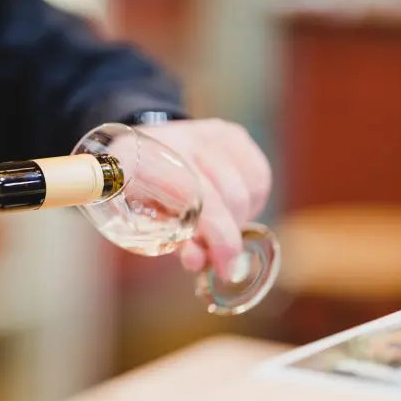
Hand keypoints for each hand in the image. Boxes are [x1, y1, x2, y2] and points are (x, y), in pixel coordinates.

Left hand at [137, 119, 271, 278]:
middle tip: (223, 257)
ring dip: (241, 218)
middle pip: (228, 195)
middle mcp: (181, 140)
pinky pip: (260, 175)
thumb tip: (199, 261)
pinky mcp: (231, 134)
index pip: (196, 198)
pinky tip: (234, 208)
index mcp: (146, 160)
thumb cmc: (141, 191)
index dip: (216, 238)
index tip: (223, 267)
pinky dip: (254, 200)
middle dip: (230, 236)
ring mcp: (209, 133)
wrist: (143, 148)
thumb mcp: (141, 218)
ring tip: (222, 228)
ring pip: (249, 188)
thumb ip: (171, 240)